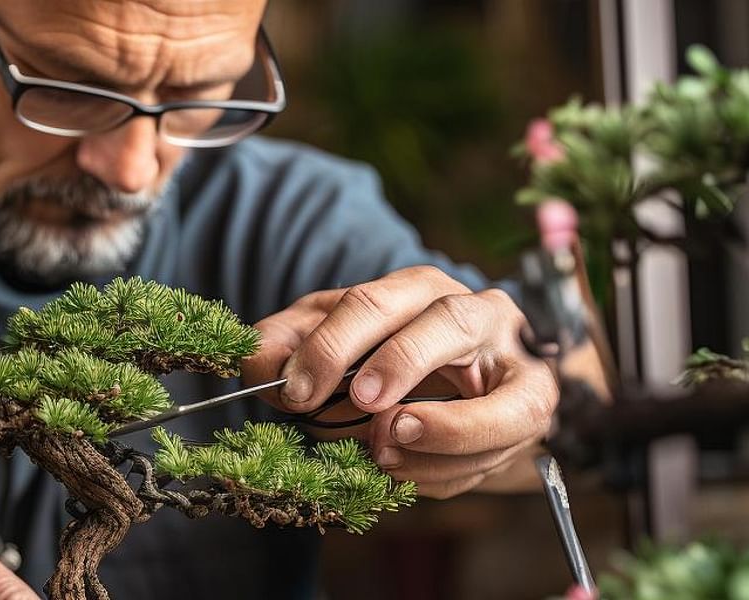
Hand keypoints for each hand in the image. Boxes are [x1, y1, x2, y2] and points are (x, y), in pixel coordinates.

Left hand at [242, 266, 555, 498]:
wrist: (464, 385)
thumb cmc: (389, 357)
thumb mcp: (331, 340)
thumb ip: (287, 344)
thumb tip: (256, 362)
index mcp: (420, 288)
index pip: (378, 299)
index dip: (333, 345)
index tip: (297, 390)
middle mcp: (478, 313)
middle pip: (448, 321)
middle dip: (402, 362)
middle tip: (360, 403)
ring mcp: (519, 365)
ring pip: (506, 396)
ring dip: (446, 431)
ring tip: (388, 448)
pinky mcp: (535, 411)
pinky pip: (506, 446)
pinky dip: (451, 470)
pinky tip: (405, 473)